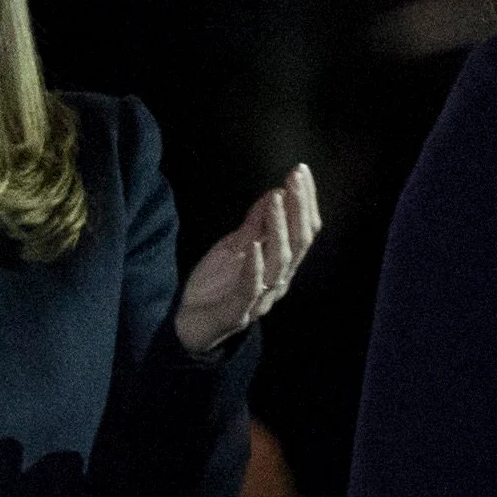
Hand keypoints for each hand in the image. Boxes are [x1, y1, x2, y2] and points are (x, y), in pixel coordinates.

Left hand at [173, 164, 320, 356]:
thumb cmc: (217, 285)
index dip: (305, 200)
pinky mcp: (238, 311)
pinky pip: (251, 289)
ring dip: (280, 228)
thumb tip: (274, 192)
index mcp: (281, 265)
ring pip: (280, 262)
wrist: (191, 325)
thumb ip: (254, 224)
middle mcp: (279, 281)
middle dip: (299, 207)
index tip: (301, 171)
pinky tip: (255, 246)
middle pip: (299, 242)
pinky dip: (255, 268)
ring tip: (277, 199)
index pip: (304, 230)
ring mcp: (261, 298)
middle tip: (296, 177)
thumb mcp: (235, 246)